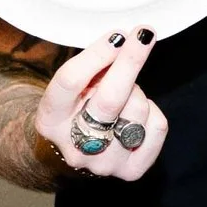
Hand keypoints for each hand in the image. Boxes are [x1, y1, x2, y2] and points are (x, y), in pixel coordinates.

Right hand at [34, 28, 168, 182]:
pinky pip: (156, 126)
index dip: (96, 55)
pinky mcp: (130, 171)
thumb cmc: (75, 108)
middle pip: (108, 99)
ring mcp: (104, 163)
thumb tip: (124, 41)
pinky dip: (152, 110)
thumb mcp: (72, 86)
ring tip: (123, 91)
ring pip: (137, 109)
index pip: (70, 82)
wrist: (77, 150)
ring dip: (136, 89)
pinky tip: (136, 111)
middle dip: (130, 62)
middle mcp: (75, 147)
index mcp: (50, 121)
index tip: (117, 35)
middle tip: (144, 35)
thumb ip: (91, 66)